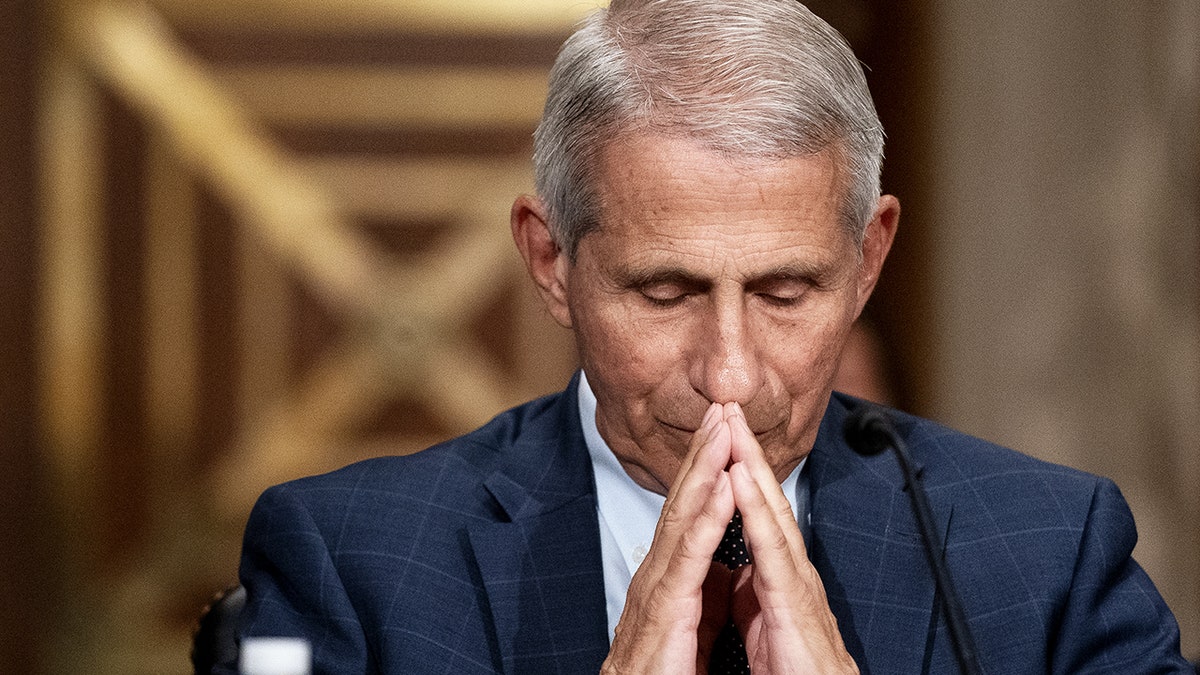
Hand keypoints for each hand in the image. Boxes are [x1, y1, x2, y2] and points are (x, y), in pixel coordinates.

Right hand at [602, 403, 736, 673]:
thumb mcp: (689, 629)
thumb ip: (705, 595)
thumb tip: (724, 569)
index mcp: (667, 580)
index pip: (688, 513)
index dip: (705, 469)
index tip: (723, 431)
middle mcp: (656, 576)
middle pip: (682, 502)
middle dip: (703, 452)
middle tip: (722, 407)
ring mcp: (656, 592)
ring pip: (683, 517)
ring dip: (706, 468)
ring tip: (724, 429)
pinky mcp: (666, 613)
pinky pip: (690, 558)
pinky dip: (708, 517)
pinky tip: (723, 484)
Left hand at [724, 403, 857, 673]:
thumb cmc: (798, 673)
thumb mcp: (763, 625)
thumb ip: (750, 594)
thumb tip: (735, 574)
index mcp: (777, 575)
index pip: (755, 511)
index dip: (737, 472)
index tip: (719, 435)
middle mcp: (790, 569)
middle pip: (765, 498)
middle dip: (745, 450)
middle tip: (727, 405)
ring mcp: (796, 581)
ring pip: (771, 510)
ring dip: (750, 464)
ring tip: (731, 423)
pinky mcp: (793, 601)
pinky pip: (771, 548)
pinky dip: (754, 509)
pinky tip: (738, 477)